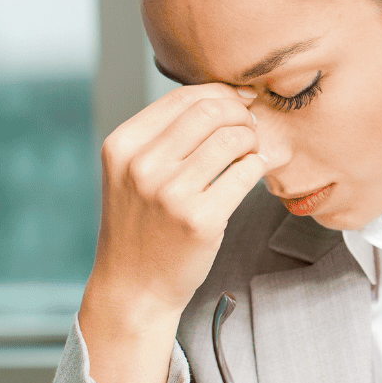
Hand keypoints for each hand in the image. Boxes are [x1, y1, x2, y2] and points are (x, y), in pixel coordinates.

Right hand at [78, 84, 264, 382]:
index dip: (220, 93)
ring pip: (232, 138)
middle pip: (211, 111)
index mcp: (122, 146)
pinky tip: (256, 172)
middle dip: (240, 114)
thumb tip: (223, 98)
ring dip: (253, 140)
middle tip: (251, 128)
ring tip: (252, 153)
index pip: (183, 97)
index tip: (240, 102)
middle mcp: (142, 165)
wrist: (134, 289)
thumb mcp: (131, 174)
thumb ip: (163, 136)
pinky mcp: (200, 219)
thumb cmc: (140, 227)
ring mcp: (170, 193)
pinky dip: (259, 165)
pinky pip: (246, 172)